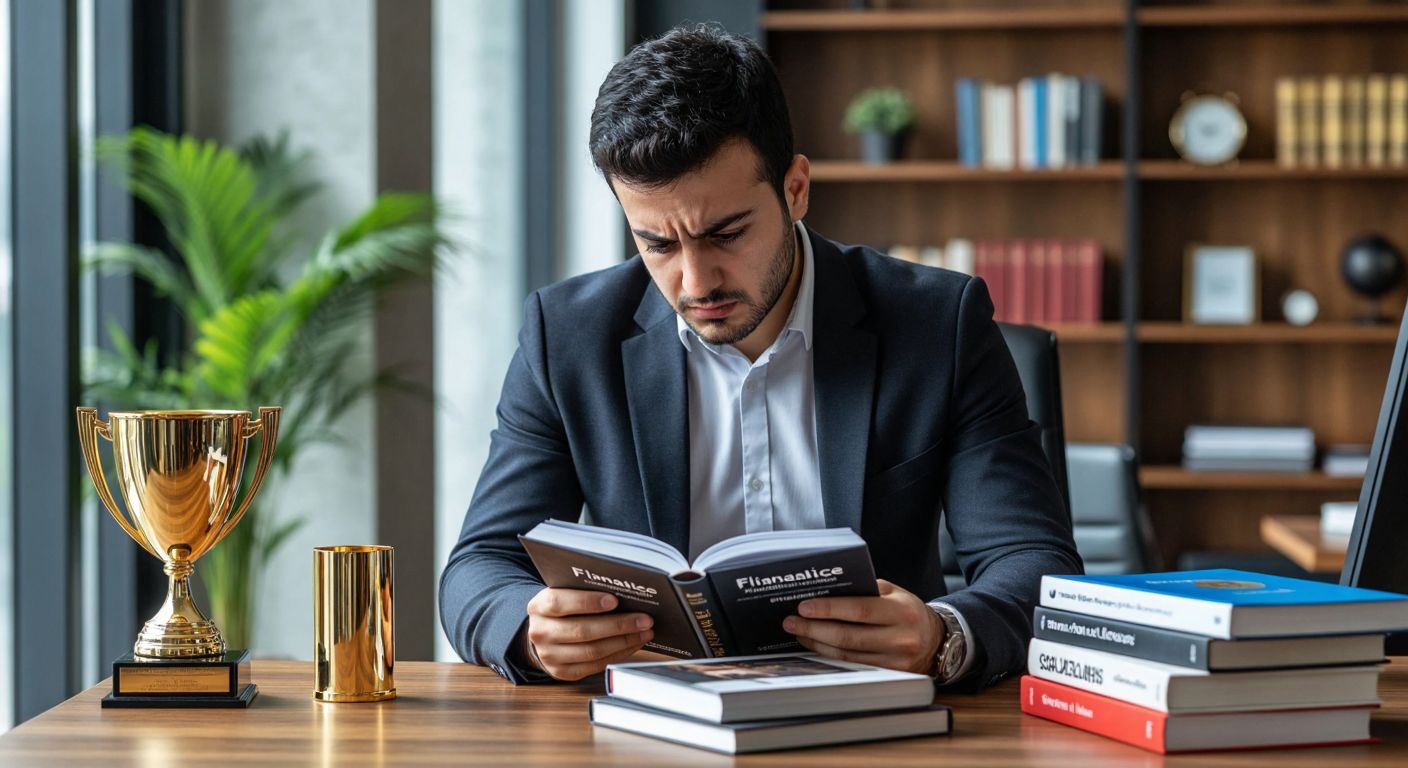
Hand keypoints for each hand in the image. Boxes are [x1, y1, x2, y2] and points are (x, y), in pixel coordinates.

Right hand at [525, 588, 653, 680]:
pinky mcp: (563, 672)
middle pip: (582, 630)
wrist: (544, 633)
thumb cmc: (563, 608)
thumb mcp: (564, 593)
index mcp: (538, 606)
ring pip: (592, 651)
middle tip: (644, 619)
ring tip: (645, 631)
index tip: (614, 600)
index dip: (587, 602)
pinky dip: (619, 654)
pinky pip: (596, 665)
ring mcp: (550, 656)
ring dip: (624, 641)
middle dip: (618, 624)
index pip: (560, 603)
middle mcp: (540, 632)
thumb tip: (623, 592)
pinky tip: (633, 644)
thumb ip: (583, 591)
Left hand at [782, 579, 942, 674]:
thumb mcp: (893, 593)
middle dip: (814, 628)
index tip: (803, 606)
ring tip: (798, 633)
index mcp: (901, 611)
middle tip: (791, 621)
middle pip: (848, 637)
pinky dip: (830, 657)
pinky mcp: (889, 676)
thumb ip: (864, 590)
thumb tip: (824, 592)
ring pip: (847, 655)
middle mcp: (900, 638)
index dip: (828, 609)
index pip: (859, 610)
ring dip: (817, 644)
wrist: (935, 640)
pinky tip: (816, 646)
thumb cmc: (906, 610)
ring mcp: (896, 662)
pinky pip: (853, 666)